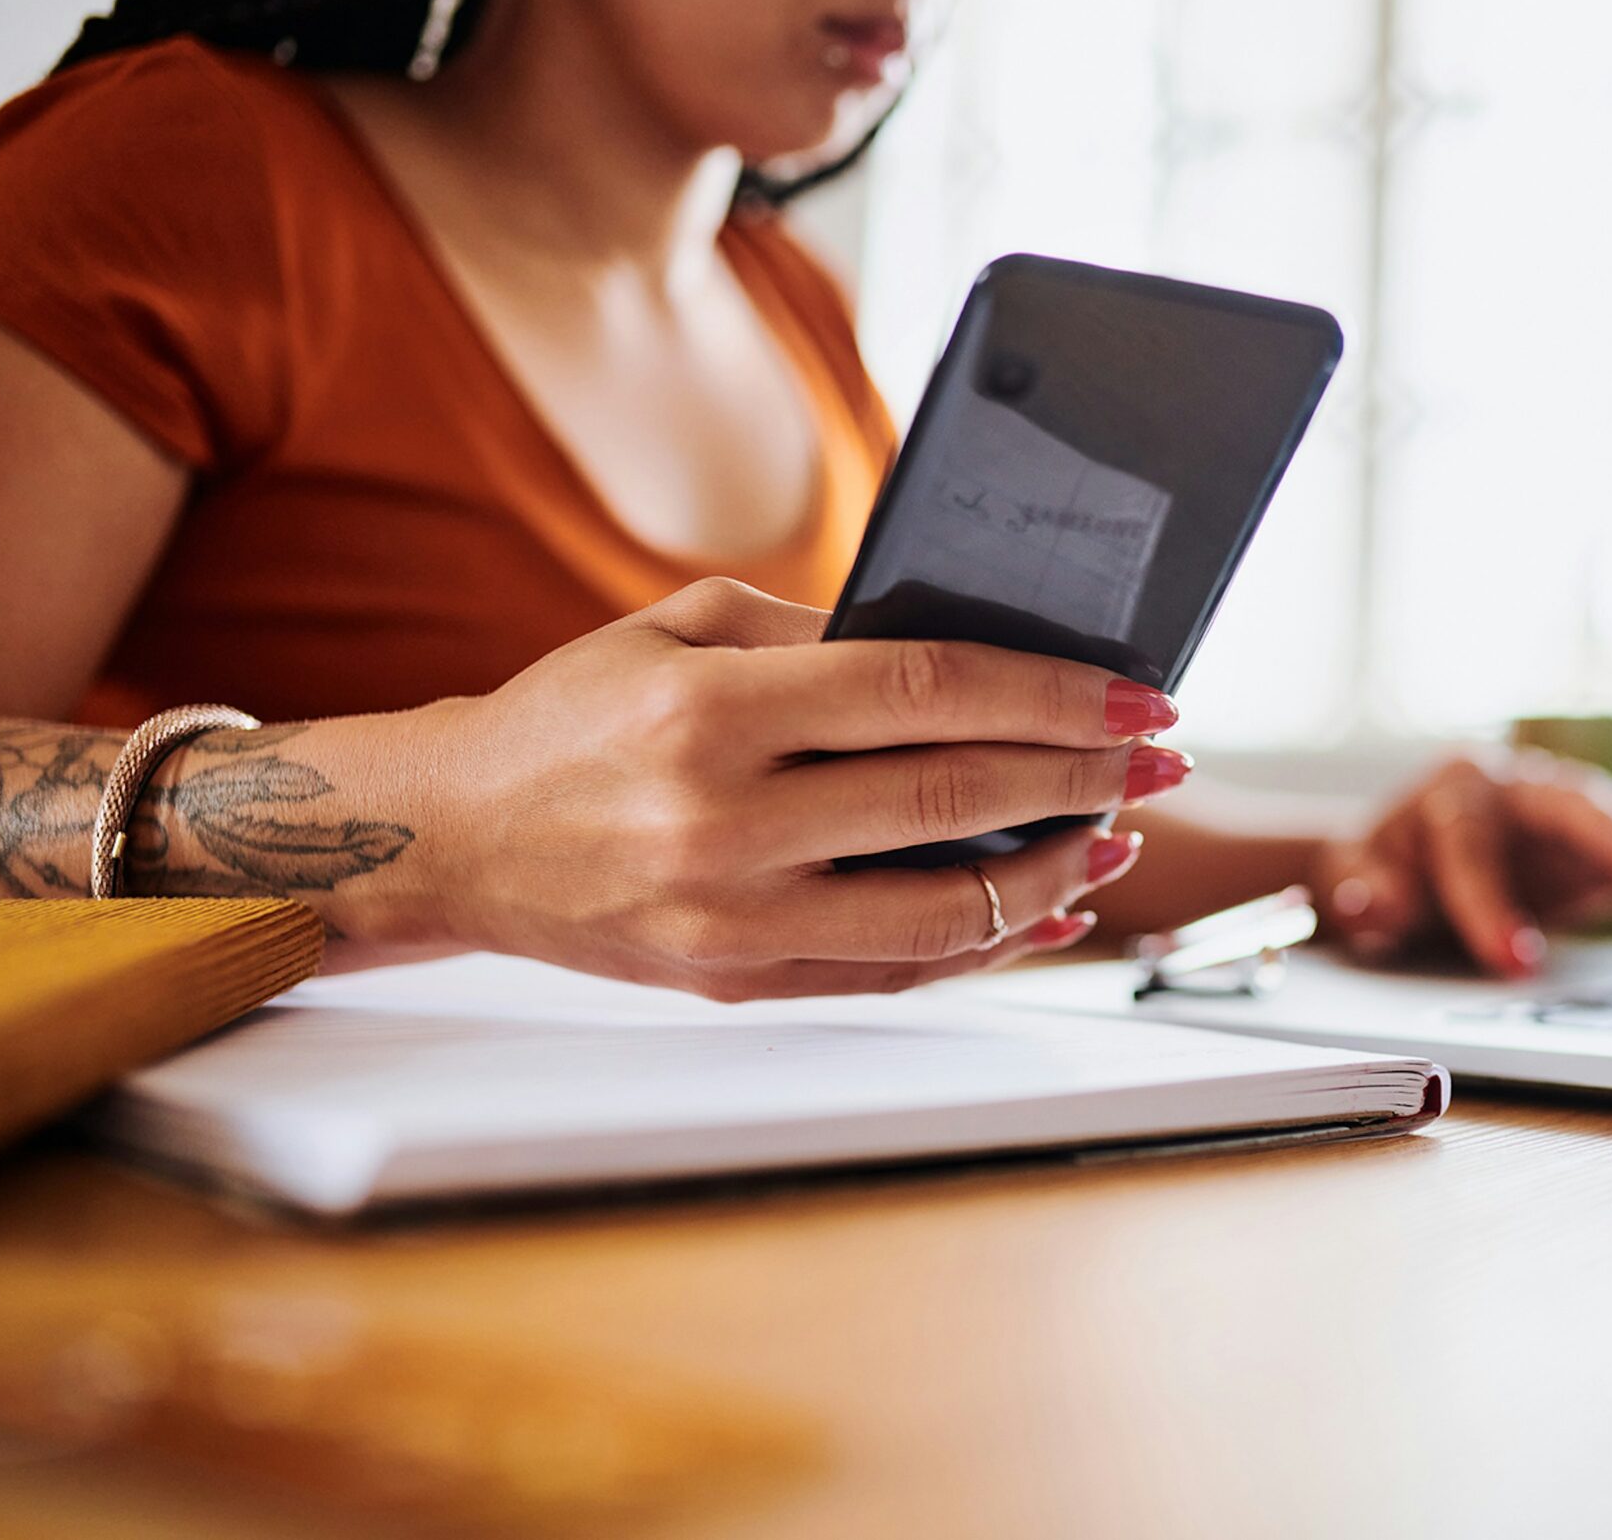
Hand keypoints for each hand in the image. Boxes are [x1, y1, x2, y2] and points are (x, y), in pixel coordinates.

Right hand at [410, 579, 1191, 997]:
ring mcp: (733, 919)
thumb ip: (821, 638)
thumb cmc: (574, 718)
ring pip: (946, 910)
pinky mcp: (738, 982)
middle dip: (1083, 777)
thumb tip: (974, 658)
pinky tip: (1046, 908)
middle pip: (956, 799)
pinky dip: (989, 944)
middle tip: (1156, 759)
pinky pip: (899, 969)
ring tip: (1113, 836)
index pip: (929, 695)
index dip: (1052, 696)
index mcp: (714, 712)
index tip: (1137, 695)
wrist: (454, 838)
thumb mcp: (681, 629)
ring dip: (1056, 874)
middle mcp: (725, 823)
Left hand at [1309, 748, 1611, 977]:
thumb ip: (1364, 892)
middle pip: (1571, 804)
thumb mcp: (1356, 878)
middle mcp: (1522, 786)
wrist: (1407, 851)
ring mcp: (1572, 812)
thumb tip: (1377, 906)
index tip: (1515, 963)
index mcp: (1454, 791)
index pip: (1470, 845)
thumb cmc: (1383, 865)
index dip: (1490, 904)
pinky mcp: (1607, 846)